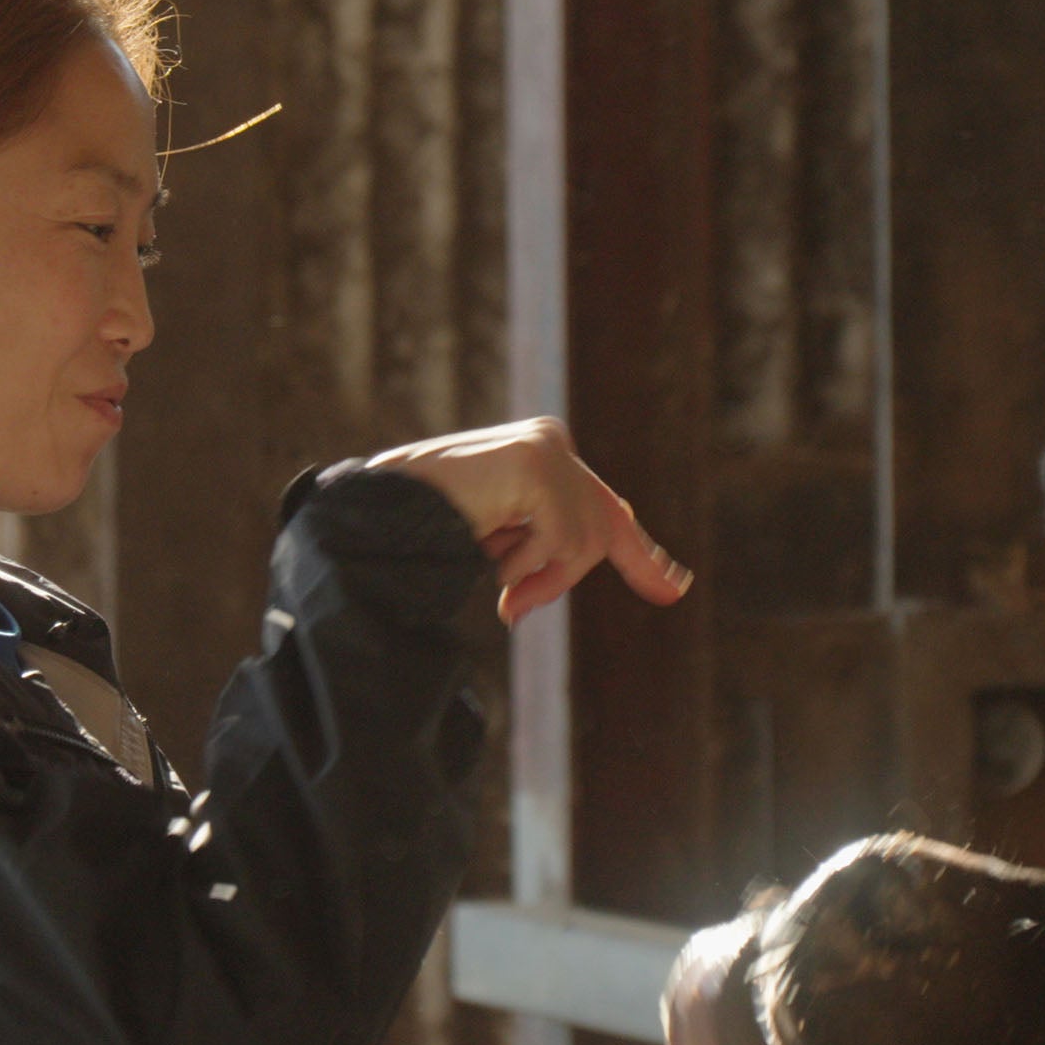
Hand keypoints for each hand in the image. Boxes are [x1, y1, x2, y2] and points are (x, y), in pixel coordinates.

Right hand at [367, 417, 691, 625]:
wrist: (370, 511)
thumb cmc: (414, 529)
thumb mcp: (491, 546)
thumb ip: (532, 558)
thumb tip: (530, 601)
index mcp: (540, 457)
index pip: (604, 509)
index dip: (640, 553)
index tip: (675, 588)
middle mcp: (549, 443)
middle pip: (602, 527)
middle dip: (591, 571)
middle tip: (552, 602)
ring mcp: (546, 448)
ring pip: (583, 542)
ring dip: (538, 576)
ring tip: (492, 577)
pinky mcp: (536, 462)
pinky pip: (562, 540)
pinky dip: (527, 565)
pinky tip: (487, 552)